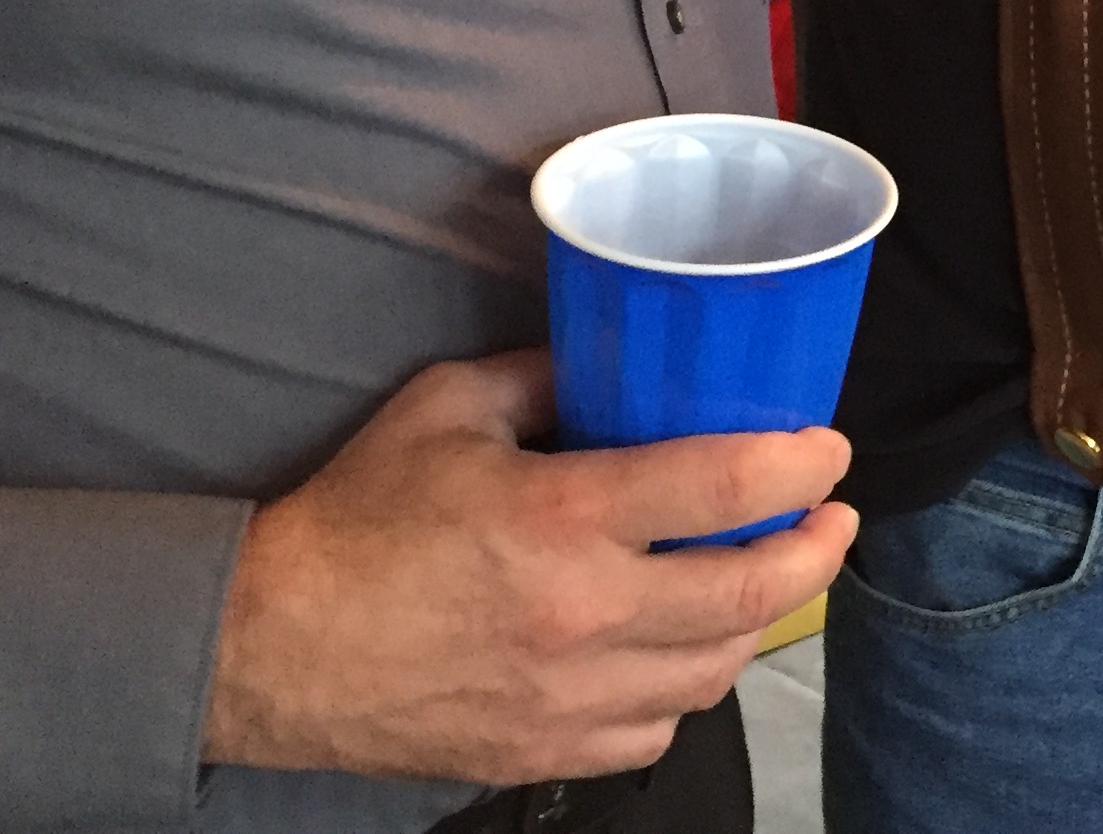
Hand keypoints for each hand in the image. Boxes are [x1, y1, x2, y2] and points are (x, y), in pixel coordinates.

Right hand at [200, 350, 853, 786]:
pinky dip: (689, 687)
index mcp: (564, 519)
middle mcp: (583, 614)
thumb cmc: (353, 521)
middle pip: (751, 591)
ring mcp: (570, 695)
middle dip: (816, 550)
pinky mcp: (546, 748)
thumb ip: (545, 376)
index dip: (800, 465)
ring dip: (760, 619)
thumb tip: (614, 355)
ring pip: (716, 669)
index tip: (828, 450)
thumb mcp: (448, 408)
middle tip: (831, 518)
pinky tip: (688, 650)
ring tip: (770, 576)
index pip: (726, 489)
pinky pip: (657, 729)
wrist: (271, 648)